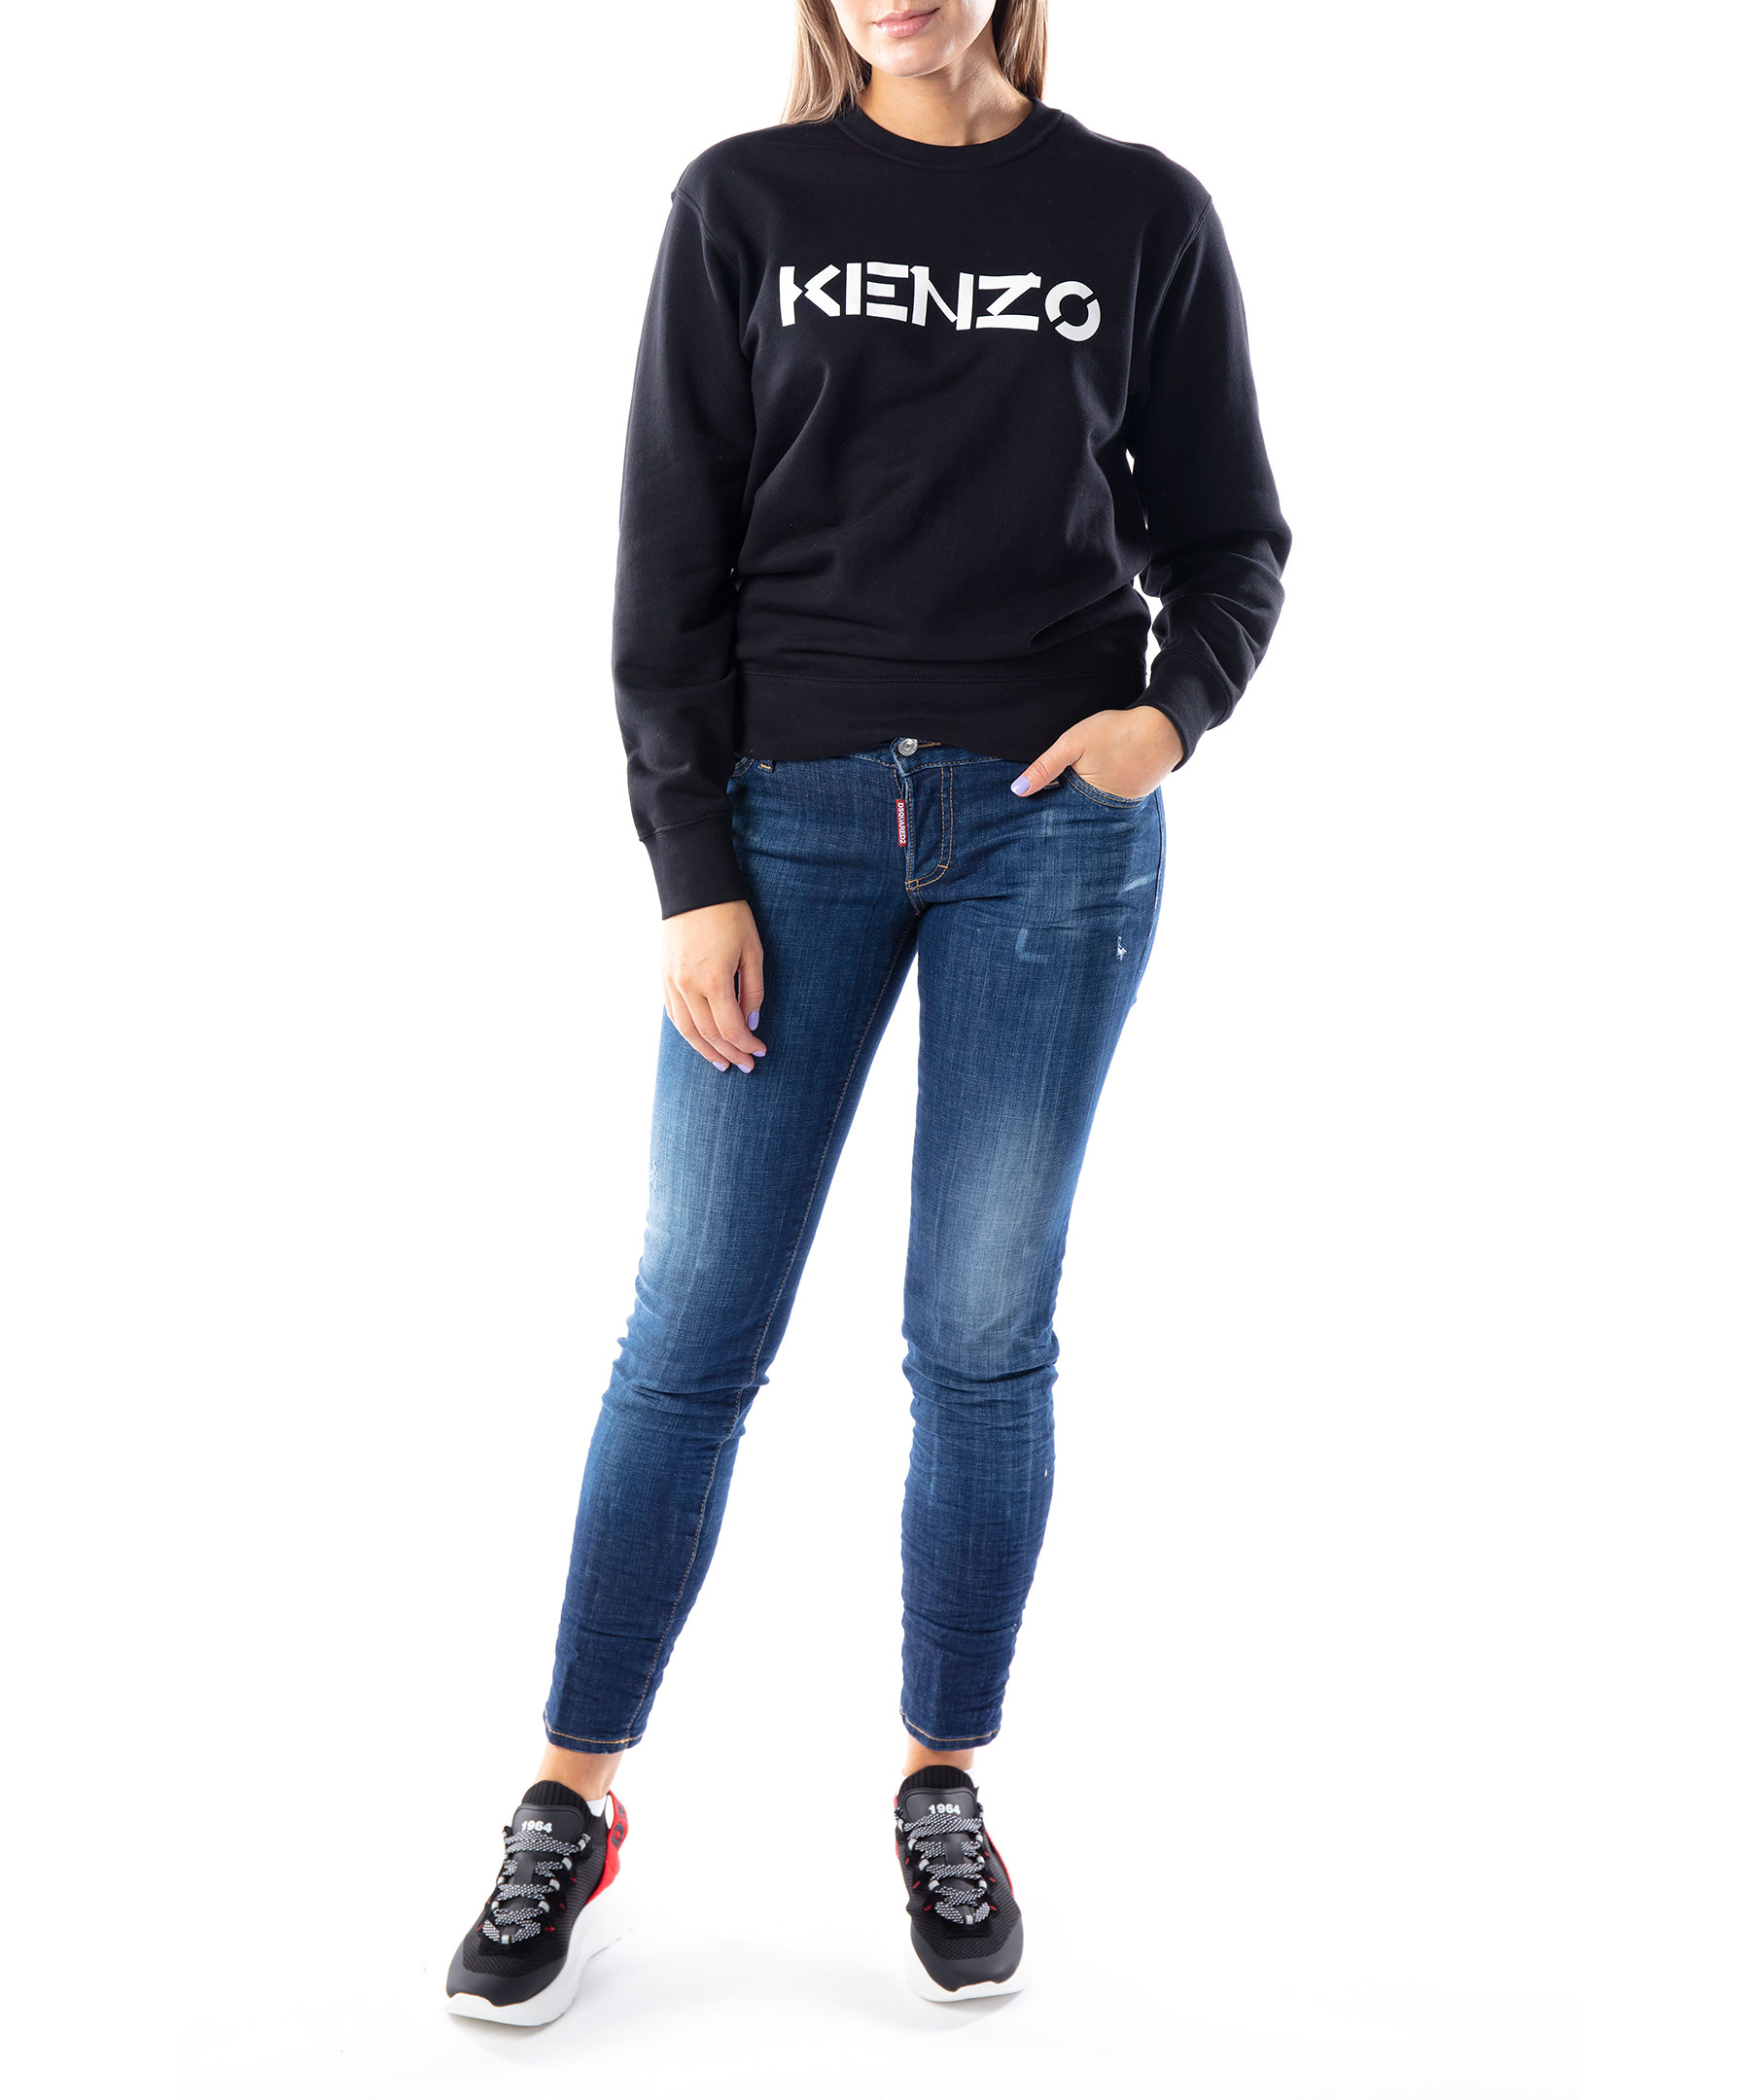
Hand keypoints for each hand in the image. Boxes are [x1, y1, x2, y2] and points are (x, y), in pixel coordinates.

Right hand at [661, 899, 766, 1072]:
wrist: (695, 889)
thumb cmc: (730, 916)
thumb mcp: (752, 951)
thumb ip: (752, 991)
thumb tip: (752, 1022)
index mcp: (714, 980)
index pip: (730, 1028)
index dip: (746, 1045)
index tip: (760, 1051)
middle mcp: (688, 986)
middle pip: (708, 1035)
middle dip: (729, 1053)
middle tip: (746, 1065)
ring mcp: (672, 982)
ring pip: (686, 1030)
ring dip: (705, 1051)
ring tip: (722, 1063)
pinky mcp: (663, 977)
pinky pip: (673, 1014)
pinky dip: (688, 1032)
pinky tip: (701, 1041)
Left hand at [1010, 706, 1184, 799]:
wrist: (1164, 728)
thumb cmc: (1116, 732)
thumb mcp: (1073, 743)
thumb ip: (1045, 767)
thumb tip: (1017, 791)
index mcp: (1085, 803)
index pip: (1056, 815)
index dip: (1041, 812)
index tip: (1023, 815)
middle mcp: (1104, 812)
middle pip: (1073, 815)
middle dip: (1058, 813)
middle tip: (1038, 813)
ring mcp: (1120, 807)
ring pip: (1091, 809)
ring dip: (1079, 805)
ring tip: (1063, 800)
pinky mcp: (1133, 797)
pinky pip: (1108, 801)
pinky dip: (1098, 796)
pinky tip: (1092, 786)